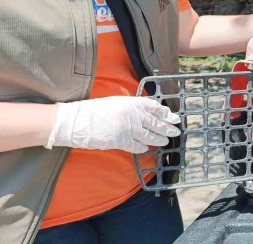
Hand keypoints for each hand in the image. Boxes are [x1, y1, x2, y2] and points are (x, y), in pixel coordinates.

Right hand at [45, 96, 180, 152]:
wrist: (76, 121)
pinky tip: (147, 149)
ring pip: (149, 135)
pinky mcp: (120, 141)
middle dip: (167, 127)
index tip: (173, 116)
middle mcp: (132, 115)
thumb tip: (144, 113)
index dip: (165, 112)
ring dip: (159, 138)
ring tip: (166, 140)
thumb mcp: (115, 102)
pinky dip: (142, 148)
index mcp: (131, 102)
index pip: (154, 107)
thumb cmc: (93, 111)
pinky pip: (136, 146)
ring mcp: (127, 128)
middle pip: (154, 122)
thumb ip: (131, 107)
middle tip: (176, 130)